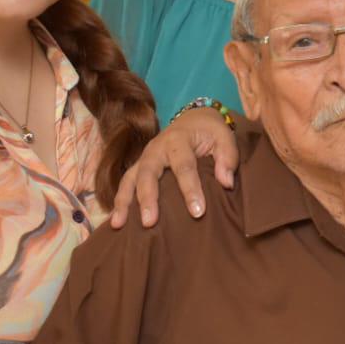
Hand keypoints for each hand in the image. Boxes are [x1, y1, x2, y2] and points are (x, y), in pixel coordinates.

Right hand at [109, 107, 240, 228]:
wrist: (193, 119)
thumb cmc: (210, 132)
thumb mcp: (224, 136)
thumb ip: (228, 157)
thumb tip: (226, 183)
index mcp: (179, 140)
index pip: (184, 166)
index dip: (191, 189)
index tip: (198, 212)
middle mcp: (156, 148)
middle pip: (148, 173)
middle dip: (147, 198)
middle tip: (149, 222)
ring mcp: (144, 158)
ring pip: (130, 179)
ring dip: (124, 202)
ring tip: (118, 224)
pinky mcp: (139, 167)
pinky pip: (125, 184)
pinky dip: (119, 202)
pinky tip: (116, 222)